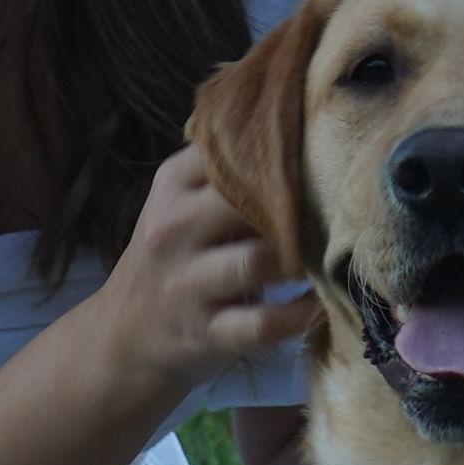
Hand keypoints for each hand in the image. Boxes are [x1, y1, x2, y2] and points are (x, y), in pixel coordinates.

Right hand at [80, 140, 323, 427]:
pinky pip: (263, 323)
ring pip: (257, 261)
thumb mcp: (180, 204)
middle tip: (340, 206)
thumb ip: (224, 169)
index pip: (227, 150)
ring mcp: (186, 285)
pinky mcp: (205, 334)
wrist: (123, 337)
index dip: (280, 150)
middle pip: (245, 200)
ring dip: (303, 259)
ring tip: (334, 253)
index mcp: (172, 185)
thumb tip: (301, 127)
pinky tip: (324, 302)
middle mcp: (173, 229)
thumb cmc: (172, 258)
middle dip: (298, 204)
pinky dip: (300, 314)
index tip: (323, 150)